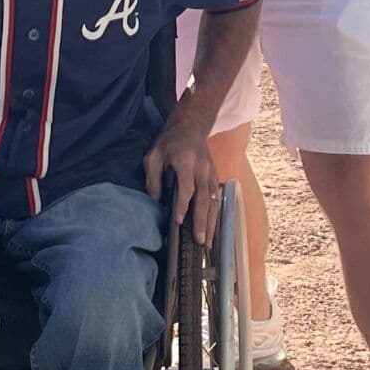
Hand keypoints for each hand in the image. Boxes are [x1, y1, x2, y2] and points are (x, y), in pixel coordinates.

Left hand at [144, 108, 220, 247]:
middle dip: (202, 221)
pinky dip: (216, 216)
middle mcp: (203, 168)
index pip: (187, 187)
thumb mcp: (153, 155)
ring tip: (208, 242)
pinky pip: (217, 199)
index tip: (179, 221)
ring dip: (212, 223)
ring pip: (214, 201)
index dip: (183, 205)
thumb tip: (155, 200)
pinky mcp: (216, 176)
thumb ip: (153, 177)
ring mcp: (212, 173)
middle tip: (200, 241)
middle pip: (204, 198)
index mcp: (186, 161)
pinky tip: (213, 230)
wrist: (191, 126)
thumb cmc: (169, 142)